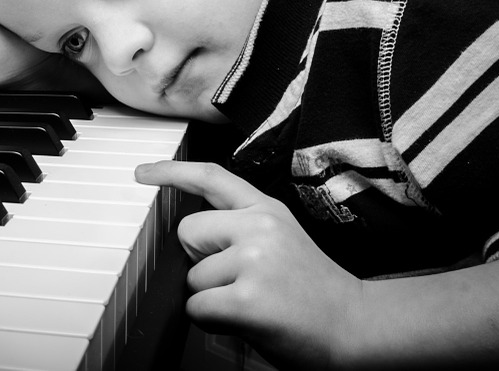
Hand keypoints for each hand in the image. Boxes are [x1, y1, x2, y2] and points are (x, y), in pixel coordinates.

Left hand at [135, 160, 363, 369]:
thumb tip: (189, 234)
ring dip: (212, 298)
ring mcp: (253, 260)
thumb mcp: (281, 239)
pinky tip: (248, 320)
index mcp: (266, 210)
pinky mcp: (246, 298)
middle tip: (241, 281)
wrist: (355, 327)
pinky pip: (196, 308)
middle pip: (187, 233)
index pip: (212, 177)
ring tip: (253, 302)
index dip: (172, 172)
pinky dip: (213, 321)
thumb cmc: (312, 291)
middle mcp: (259, 227)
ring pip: (192, 278)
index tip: (143, 173)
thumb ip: (240, 228)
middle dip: (201, 262)